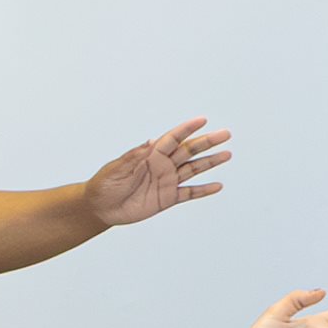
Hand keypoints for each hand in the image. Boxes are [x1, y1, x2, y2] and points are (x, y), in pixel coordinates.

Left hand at [85, 118, 233, 227]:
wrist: (100, 208)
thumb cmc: (104, 185)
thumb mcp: (116, 169)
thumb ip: (134, 157)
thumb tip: (150, 142)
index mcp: (150, 155)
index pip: (172, 138)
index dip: (187, 129)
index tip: (202, 120)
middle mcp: (162, 165)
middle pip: (188, 151)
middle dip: (206, 142)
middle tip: (225, 134)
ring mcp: (167, 181)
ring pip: (193, 169)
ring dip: (210, 162)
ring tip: (227, 154)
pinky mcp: (168, 198)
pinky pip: (190, 193)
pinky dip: (204, 190)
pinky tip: (218, 185)